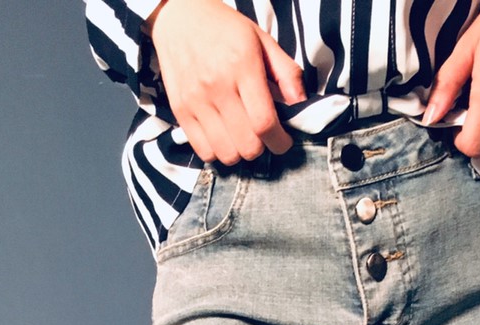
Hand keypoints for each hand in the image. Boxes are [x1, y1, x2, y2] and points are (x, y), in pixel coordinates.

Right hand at [147, 0, 308, 164]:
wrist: (178, 15)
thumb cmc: (223, 28)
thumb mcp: (261, 39)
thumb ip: (286, 71)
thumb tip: (300, 102)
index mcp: (242, 65)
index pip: (264, 122)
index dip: (279, 141)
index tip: (283, 141)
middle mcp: (217, 86)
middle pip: (247, 145)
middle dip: (261, 148)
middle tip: (262, 137)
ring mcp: (196, 100)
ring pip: (226, 153)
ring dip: (239, 153)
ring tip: (242, 137)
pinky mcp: (180, 110)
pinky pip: (203, 151)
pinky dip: (217, 152)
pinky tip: (223, 137)